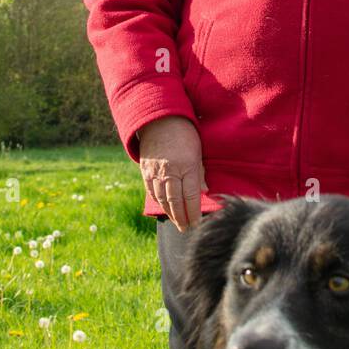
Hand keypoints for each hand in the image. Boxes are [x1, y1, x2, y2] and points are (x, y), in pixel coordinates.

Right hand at [137, 116, 208, 231]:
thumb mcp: (197, 150)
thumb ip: (199, 172)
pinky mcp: (145, 169)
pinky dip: (158, 201)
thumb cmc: (184, 133)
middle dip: (181, 218)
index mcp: (187, 165)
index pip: (191, 196)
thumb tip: (203, 191)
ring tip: (176, 222)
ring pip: (161, 199)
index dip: (193, 212)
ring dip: (169, 213)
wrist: (160, 119)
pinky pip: (151, 190)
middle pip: (175, 201)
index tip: (196, 223)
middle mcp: (170, 171)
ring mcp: (156, 171)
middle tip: (186, 229)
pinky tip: (164, 207)